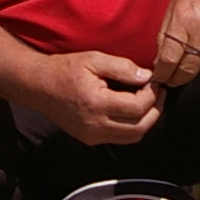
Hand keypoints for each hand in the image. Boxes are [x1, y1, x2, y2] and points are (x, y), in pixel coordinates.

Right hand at [30, 52, 163, 146]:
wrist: (39, 86)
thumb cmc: (65, 68)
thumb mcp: (94, 59)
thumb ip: (122, 67)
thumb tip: (148, 76)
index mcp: (97, 103)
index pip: (138, 107)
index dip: (152, 94)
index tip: (154, 80)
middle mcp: (96, 125)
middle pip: (140, 127)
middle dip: (156, 110)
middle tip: (160, 93)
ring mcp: (92, 136)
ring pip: (132, 137)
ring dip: (147, 122)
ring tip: (151, 103)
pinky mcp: (90, 140)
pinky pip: (120, 139)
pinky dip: (132, 127)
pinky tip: (134, 111)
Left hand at [152, 0, 199, 87]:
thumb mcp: (175, 1)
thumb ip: (166, 32)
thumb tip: (160, 61)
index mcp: (184, 18)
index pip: (169, 58)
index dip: (163, 73)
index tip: (161, 78)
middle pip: (189, 69)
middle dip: (178, 78)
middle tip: (173, 79)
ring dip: (199, 66)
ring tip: (196, 53)